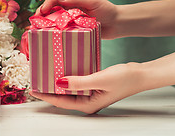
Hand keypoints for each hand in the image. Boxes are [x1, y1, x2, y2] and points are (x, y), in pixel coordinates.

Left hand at [30, 63, 145, 113]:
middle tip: (35, 79)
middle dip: (48, 89)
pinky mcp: (92, 85)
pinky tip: (61, 70)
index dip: (45, 95)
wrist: (141, 74)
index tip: (33, 88)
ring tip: (44, 74)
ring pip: (68, 89)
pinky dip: (67, 77)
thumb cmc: (125, 79)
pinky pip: (75, 82)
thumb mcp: (99, 79)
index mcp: (87, 104)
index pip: (60, 101)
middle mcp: (87, 101)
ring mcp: (90, 94)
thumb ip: (79, 82)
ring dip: (56, 82)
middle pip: (62, 96)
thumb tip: (59, 83)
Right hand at [35, 0, 118, 38]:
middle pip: (51, 8)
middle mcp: (69, 5)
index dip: (46, 4)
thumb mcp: (90, 1)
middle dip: (42, 14)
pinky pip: (61, 28)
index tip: (41, 12)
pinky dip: (54, 30)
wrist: (116, 24)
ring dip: (46, 23)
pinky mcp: (72, 27)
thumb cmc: (105, 9)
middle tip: (34, 21)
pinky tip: (49, 34)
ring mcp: (70, 16)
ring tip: (38, 28)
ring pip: (54, 18)